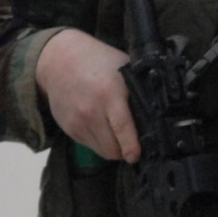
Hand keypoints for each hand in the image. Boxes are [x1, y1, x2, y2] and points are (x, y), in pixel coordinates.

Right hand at [36, 29, 140, 161]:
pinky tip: (102, 126)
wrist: (59, 60)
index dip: (131, 146)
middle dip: (125, 150)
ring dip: (112, 148)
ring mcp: (78, 121)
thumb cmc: (97, 61)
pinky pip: (88, 145)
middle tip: (134, 144)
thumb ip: (138, 91)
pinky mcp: (68, 127)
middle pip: (111, 147)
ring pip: (101, 150)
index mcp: (110, 95)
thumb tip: (157, 111)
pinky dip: (99, 142)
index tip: (136, 156)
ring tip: (118, 134)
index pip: (122, 127)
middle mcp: (92, 111)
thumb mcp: (125, 69)